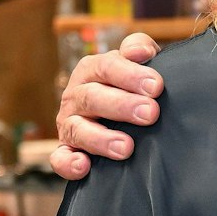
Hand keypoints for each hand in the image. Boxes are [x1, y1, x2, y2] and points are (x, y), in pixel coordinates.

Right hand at [51, 33, 164, 177]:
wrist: (122, 114)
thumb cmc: (133, 85)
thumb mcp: (137, 63)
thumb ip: (139, 48)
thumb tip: (140, 51)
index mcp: (92, 70)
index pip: (107, 67)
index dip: (130, 75)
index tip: (156, 86)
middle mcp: (77, 95)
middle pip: (93, 97)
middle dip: (122, 105)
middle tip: (150, 113)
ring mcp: (69, 123)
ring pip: (77, 129)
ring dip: (100, 139)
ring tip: (126, 147)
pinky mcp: (66, 150)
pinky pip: (60, 158)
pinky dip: (68, 163)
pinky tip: (84, 166)